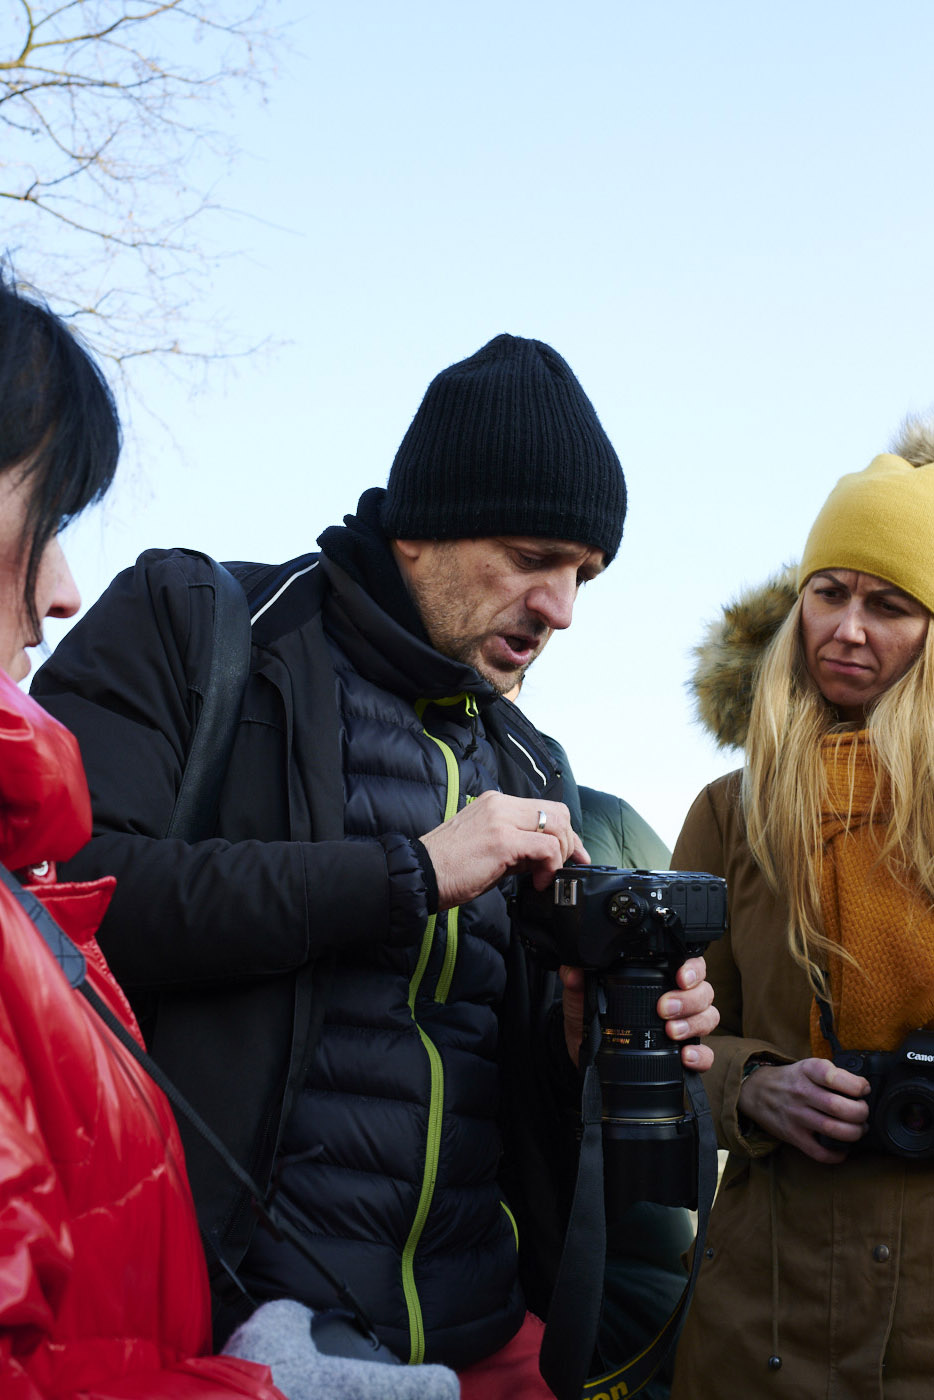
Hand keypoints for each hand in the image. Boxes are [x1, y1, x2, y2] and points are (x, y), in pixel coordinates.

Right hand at [420, 791, 587, 910]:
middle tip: (563, 867)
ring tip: (545, 876)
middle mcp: (500, 805)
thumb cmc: (447, 866)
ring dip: (561, 855)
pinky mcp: (503, 841)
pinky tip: (538, 882)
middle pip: (558, 812)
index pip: (545, 808)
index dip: (565, 833)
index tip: (572, 855)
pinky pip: (546, 848)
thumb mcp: (486, 845)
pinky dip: (550, 866)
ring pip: (557, 826)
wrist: (419, 874)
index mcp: (495, 803)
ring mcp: (501, 821)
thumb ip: (516, 844)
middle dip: (569, 842)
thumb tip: (544, 856)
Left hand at [559, 956, 717, 1069]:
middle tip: (664, 1007)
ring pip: (709, 1017)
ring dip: (693, 1023)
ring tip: (672, 1032)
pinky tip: (685, 1056)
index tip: (680, 976)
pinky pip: (706, 1054)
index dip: (692, 968)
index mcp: (659, 978)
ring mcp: (683, 1025)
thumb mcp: (580, 995)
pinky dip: (701, 1055)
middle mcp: (677, 998)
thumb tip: (573, 971)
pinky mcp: (682, 1052)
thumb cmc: (591, 1015)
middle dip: (688, 999)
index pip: (689, 964)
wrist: (586, 1050)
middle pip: (703, 992)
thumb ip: (576, 980)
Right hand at [737, 1057, 869, 1162]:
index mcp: (807, 1071)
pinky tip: (843, 1148)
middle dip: (861, 1113)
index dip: (857, 1085)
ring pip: (833, 1130)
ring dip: (854, 1133)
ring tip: (858, 1129)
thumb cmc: (792, 1079)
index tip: (863, 1089)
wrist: (756, 1090)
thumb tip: (863, 1090)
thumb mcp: (808, 1066)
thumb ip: (833, 1074)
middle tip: (863, 1112)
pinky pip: (819, 1152)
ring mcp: (796, 1116)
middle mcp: (801, 1093)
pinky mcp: (793, 1135)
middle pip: (839, 1107)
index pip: (834, 1077)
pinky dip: (836, 1154)